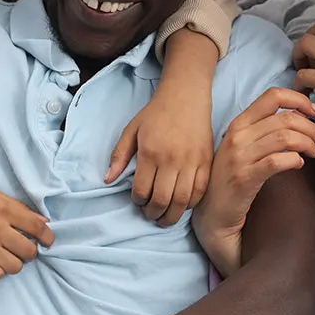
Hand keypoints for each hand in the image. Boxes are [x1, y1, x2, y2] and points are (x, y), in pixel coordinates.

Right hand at [0, 180, 52, 280]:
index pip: (37, 228)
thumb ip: (19, 209)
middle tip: (23, 248)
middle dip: (30, 252)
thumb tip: (44, 223)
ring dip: (15, 263)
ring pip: (14, 267)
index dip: (48, 238)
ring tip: (7, 255)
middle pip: (29, 251)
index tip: (48, 241)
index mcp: (3, 209)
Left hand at [106, 82, 213, 228]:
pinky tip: (182, 205)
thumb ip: (119, 156)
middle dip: (154, 214)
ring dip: (172, 215)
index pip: (142, 190)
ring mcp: (191, 162)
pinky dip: (190, 204)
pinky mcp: (206, 161)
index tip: (138, 201)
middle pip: (162, 200)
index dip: (138, 202)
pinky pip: (200, 191)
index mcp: (150, 153)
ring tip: (165, 218)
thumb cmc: (156, 113)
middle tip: (150, 215)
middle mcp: (171, 160)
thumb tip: (107, 180)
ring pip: (182, 200)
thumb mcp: (131, 130)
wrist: (186, 96)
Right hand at [194, 88, 314, 278]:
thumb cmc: (233, 177)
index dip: (300, 100)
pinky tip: (299, 165)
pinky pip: (277, 161)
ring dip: (308, 143)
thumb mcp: (244, 147)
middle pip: (286, 117)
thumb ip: (264, 130)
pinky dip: (295, 160)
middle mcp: (238, 135)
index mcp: (239, 123)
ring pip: (286, 137)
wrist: (213, 213)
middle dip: (312, 127)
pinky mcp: (244, 178)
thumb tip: (300, 118)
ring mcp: (239, 156)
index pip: (273, 95)